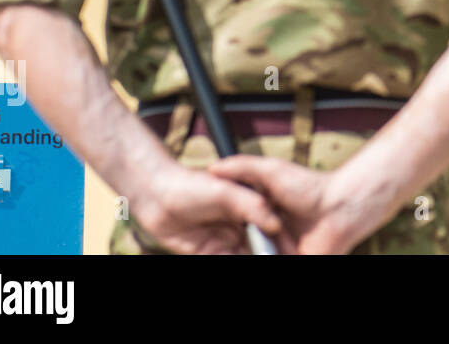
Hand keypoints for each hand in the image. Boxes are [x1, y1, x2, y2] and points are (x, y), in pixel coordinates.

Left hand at [129, 163, 286, 254]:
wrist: (154, 195)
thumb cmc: (191, 185)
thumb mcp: (226, 192)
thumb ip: (253, 206)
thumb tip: (275, 226)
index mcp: (248, 206)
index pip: (271, 227)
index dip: (282, 240)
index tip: (294, 250)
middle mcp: (239, 225)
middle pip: (261, 246)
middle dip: (270, 253)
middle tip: (285, 257)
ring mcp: (223, 240)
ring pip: (246, 255)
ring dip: (256, 257)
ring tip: (270, 260)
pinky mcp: (208, 252)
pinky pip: (226, 261)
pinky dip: (236, 262)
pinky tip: (246, 261)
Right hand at [208, 155, 391, 253]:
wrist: (341, 207)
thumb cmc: (309, 186)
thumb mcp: (271, 170)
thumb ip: (242, 167)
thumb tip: (212, 167)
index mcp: (264, 213)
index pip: (233, 227)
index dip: (218, 231)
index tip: (197, 233)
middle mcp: (271, 234)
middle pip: (242, 246)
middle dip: (228, 247)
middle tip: (204, 248)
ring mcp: (282, 250)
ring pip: (256, 254)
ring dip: (242, 252)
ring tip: (221, 252)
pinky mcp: (293, 260)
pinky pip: (273, 262)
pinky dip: (265, 259)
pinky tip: (258, 255)